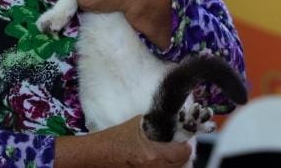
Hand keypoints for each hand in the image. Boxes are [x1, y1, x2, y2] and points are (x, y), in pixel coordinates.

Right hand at [55, 115, 191, 166]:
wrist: (95, 155)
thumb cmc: (113, 138)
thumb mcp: (136, 124)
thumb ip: (154, 123)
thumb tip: (168, 119)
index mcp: (154, 154)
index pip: (183, 153)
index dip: (185, 144)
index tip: (182, 139)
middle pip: (181, 165)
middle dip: (181, 155)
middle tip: (178, 146)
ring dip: (174, 163)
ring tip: (170, 154)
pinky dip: (164, 167)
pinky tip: (159, 161)